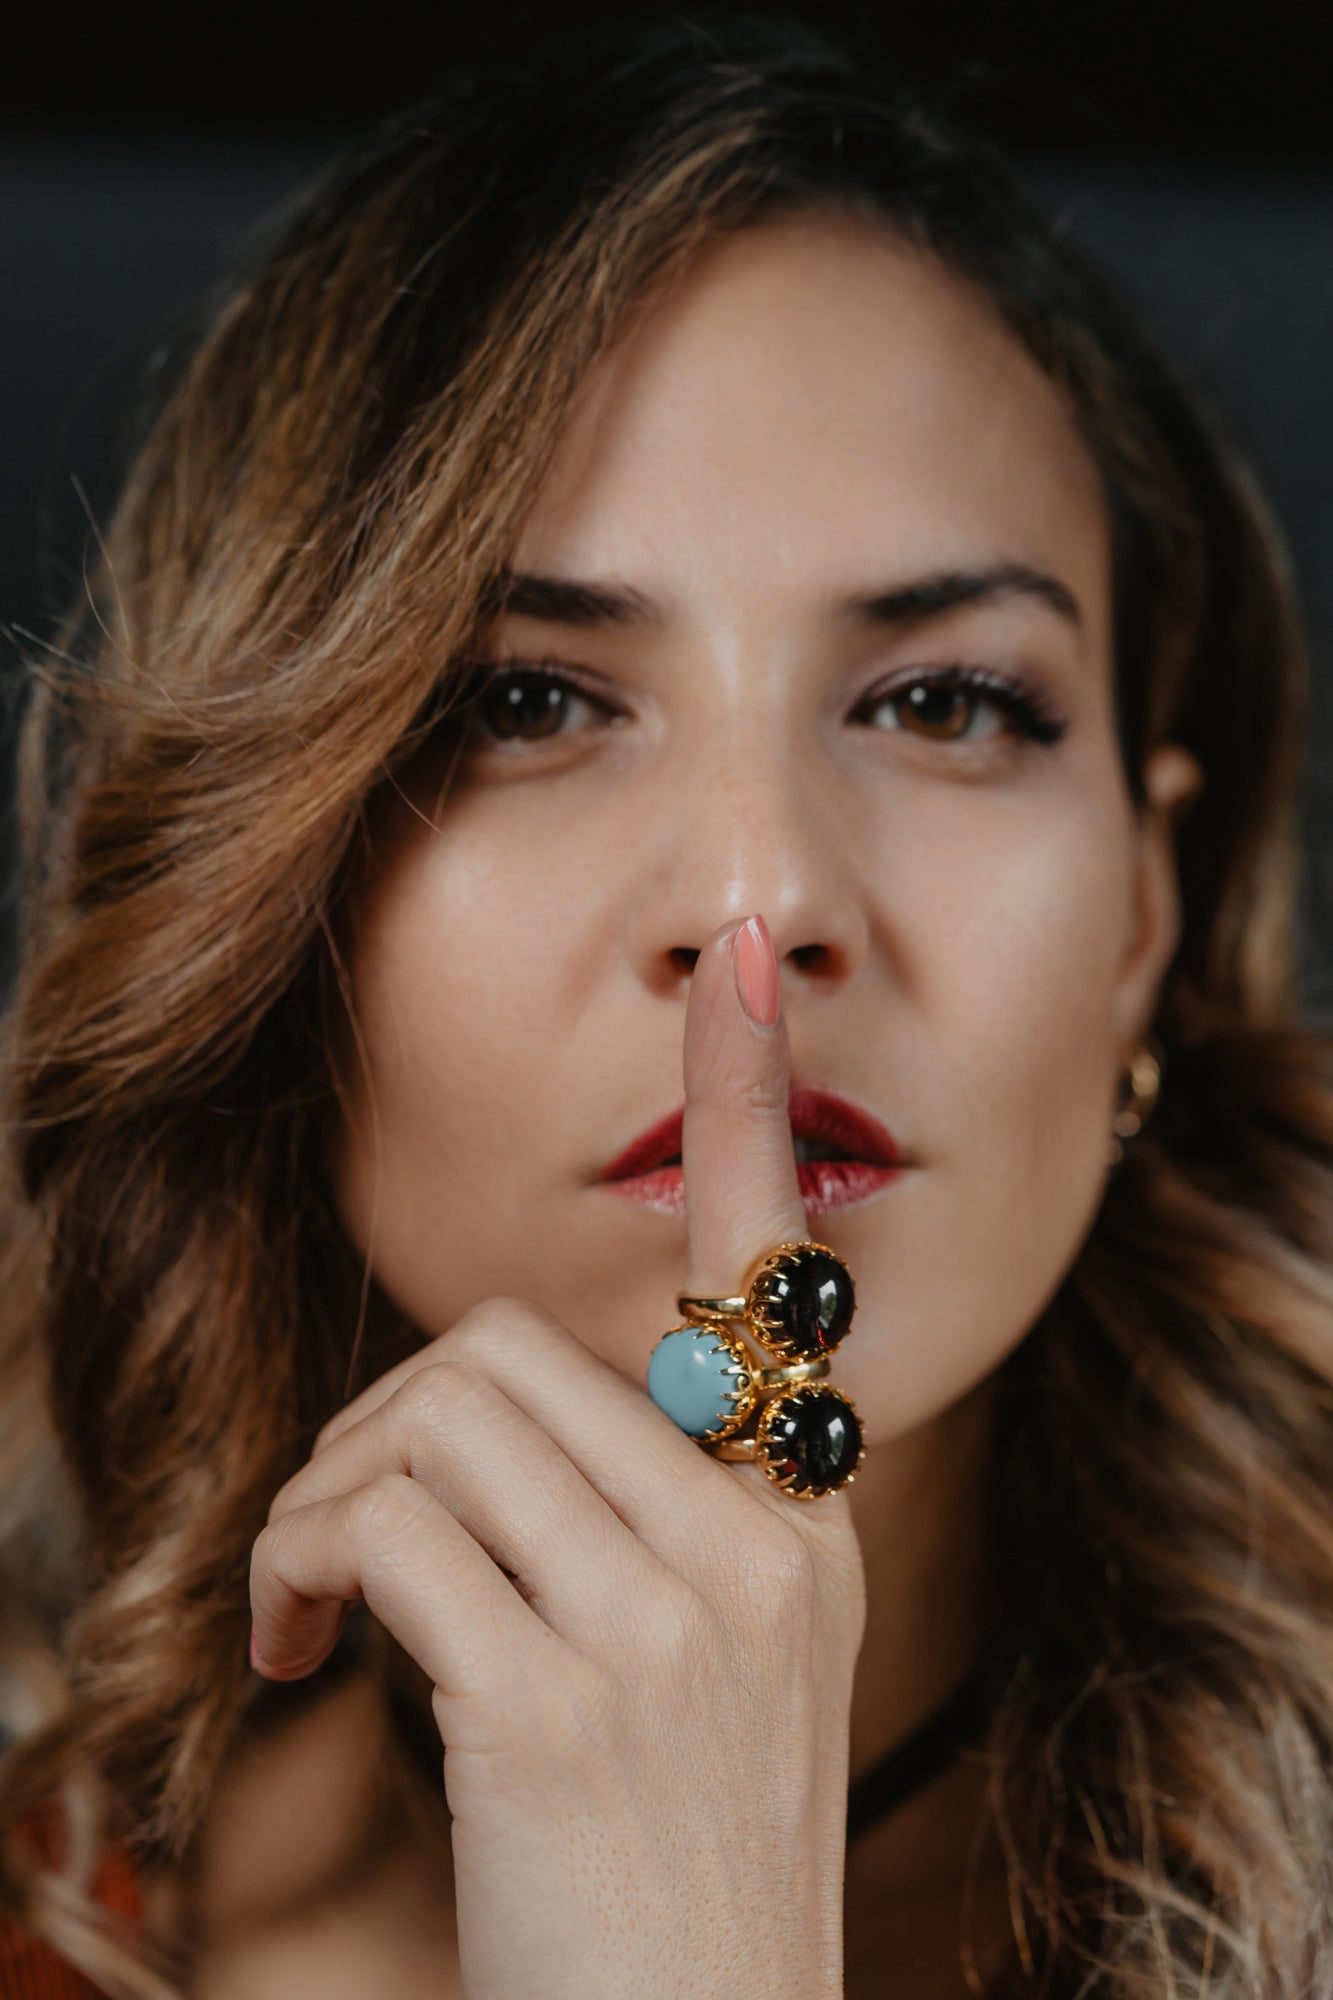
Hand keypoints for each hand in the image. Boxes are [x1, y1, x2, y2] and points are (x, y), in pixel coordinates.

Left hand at [248, 914, 866, 1999]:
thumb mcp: (711, 1680)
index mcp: (799, 1531)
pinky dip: (299, 1572)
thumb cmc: (670, 1881)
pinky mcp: (558, 1701)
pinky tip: (297, 1665)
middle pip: (512, 1350)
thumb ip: (650, 1525)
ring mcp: (671, 1625)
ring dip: (328, 1495)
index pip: (780, 1276)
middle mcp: (758, 1554)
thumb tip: (492, 1417)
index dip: (752, 1111)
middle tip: (344, 1536)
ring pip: (433, 1419)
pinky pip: (378, 1528)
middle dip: (385, 1422)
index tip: (745, 978)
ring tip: (317, 1609)